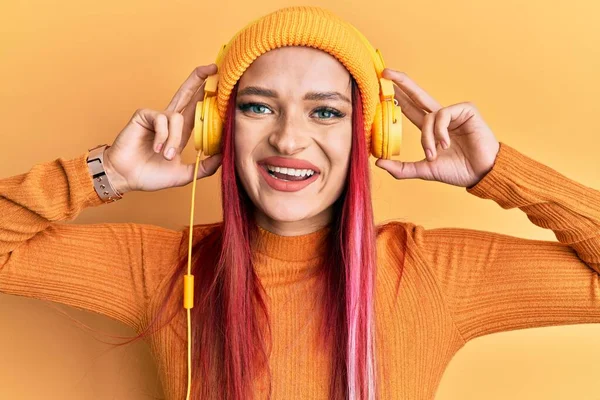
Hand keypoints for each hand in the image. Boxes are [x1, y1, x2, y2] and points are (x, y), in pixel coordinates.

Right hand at [102, 64, 221, 193]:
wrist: (126, 177)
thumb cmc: (150, 175)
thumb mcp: (184, 174)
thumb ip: (204, 167)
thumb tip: (224, 157)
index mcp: (181, 132)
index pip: (197, 110)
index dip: (208, 99)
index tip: (223, 90)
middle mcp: (170, 120)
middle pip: (187, 94)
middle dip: (199, 79)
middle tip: (213, 67)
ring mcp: (156, 117)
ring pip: (177, 117)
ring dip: (173, 140)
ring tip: (165, 155)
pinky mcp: (143, 115)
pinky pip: (161, 120)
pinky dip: (162, 135)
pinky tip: (156, 147)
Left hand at [375, 69, 499, 187]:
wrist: (481, 174)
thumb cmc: (457, 171)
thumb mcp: (424, 170)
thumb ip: (402, 168)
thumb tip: (377, 162)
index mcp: (431, 128)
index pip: (410, 108)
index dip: (397, 98)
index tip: (382, 87)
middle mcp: (441, 117)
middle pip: (417, 95)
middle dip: (401, 83)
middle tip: (385, 72)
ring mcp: (454, 112)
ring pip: (428, 116)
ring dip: (427, 138)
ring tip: (433, 154)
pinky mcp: (466, 110)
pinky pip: (442, 115)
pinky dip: (440, 131)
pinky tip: (446, 144)